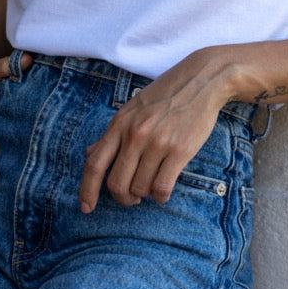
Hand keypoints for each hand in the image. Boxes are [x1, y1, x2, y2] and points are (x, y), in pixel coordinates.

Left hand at [79, 47, 246, 212]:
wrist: (202, 80)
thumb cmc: (166, 94)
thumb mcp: (133, 108)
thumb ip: (113, 133)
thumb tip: (90, 153)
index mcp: (119, 123)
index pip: (95, 164)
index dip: (87, 190)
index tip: (85, 208)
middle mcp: (135, 134)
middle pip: (116, 183)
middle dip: (122, 197)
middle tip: (132, 197)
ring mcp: (157, 142)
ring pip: (140, 188)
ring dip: (144, 195)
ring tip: (152, 185)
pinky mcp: (179, 150)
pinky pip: (162, 187)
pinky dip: (160, 196)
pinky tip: (163, 191)